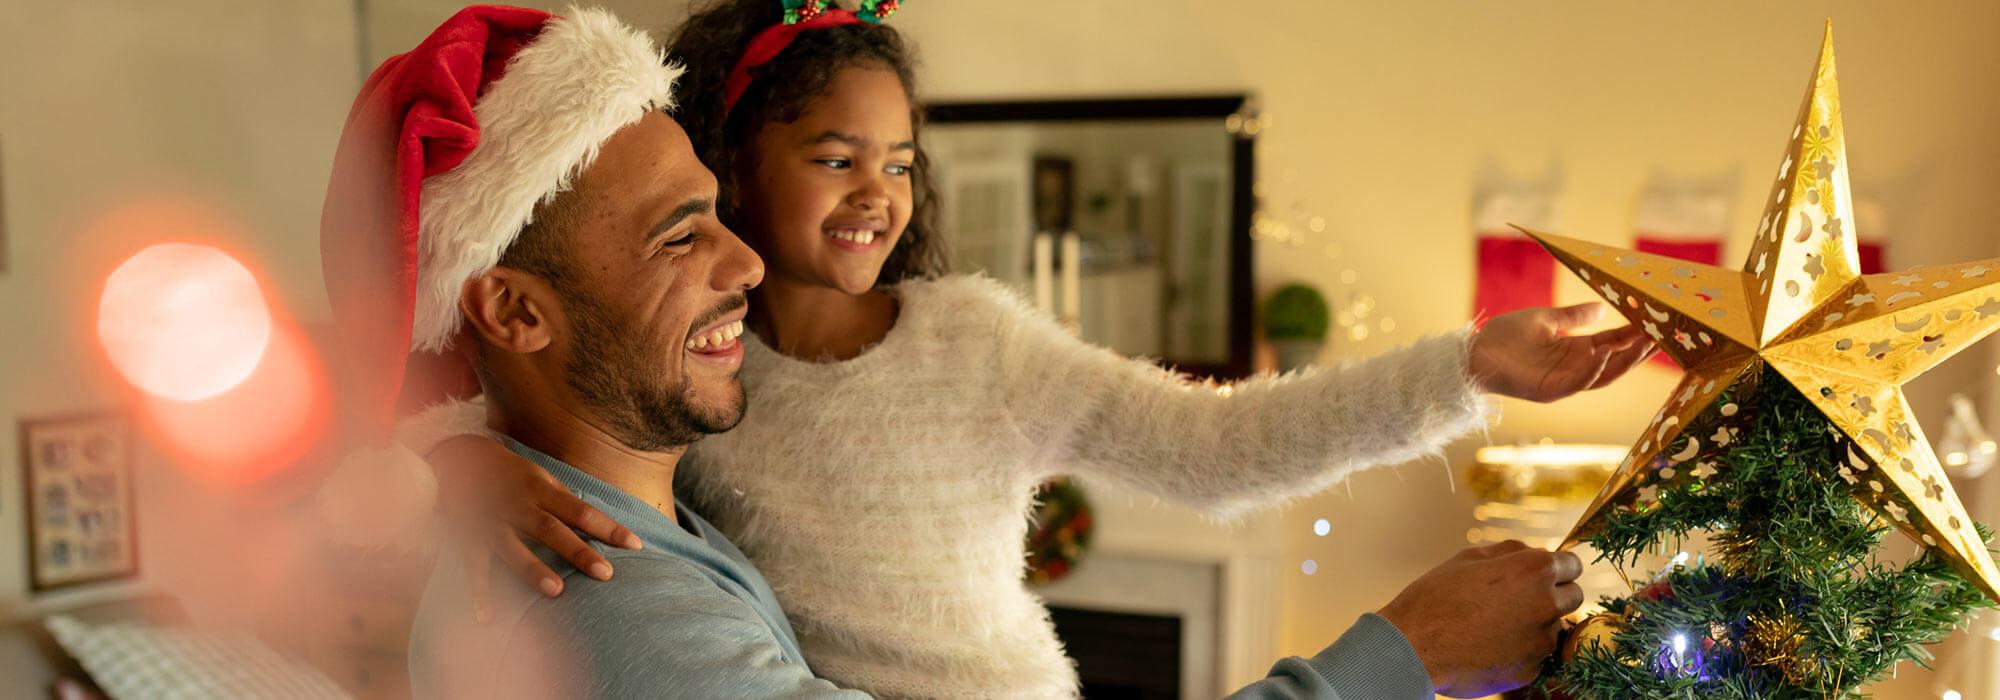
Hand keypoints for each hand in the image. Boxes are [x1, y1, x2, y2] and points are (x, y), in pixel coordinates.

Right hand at [431, 434, 641, 621]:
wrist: (458, 457)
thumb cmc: (511, 474)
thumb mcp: (541, 478)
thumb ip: (565, 502)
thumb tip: (599, 525)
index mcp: (541, 490)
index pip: (581, 510)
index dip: (608, 528)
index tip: (636, 546)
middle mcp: (518, 505)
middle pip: (551, 530)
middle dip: (578, 552)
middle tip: (605, 574)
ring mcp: (492, 522)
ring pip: (514, 548)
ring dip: (533, 569)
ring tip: (556, 591)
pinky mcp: (468, 536)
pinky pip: (474, 567)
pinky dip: (479, 593)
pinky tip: (487, 618)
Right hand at [1376, 541, 1584, 697]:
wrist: (1412, 647)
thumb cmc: (1435, 597)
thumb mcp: (1469, 558)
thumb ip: (1511, 551)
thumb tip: (1535, 552)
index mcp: (1533, 570)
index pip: (1573, 564)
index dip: (1558, 567)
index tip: (1544, 574)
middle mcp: (1546, 604)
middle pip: (1574, 596)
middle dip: (1555, 594)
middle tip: (1522, 598)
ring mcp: (1540, 641)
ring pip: (1555, 628)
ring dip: (1538, 624)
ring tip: (1498, 624)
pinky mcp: (1531, 669)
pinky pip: (1537, 655)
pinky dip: (1522, 650)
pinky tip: (1491, 644)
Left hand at [1469, 303, 1654, 402]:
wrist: (1474, 352)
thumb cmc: (1505, 335)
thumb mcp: (1544, 319)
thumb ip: (1572, 316)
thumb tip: (1602, 308)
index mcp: (1575, 350)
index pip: (1613, 343)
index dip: (1633, 335)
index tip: (1655, 322)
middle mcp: (1574, 368)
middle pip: (1615, 362)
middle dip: (1639, 350)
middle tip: (1662, 335)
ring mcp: (1563, 382)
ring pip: (1602, 375)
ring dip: (1623, 361)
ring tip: (1643, 343)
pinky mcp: (1548, 392)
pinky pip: (1577, 383)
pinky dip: (1592, 370)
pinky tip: (1604, 353)